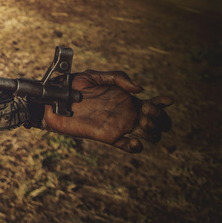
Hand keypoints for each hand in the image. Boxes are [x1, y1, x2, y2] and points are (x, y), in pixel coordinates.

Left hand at [42, 70, 171, 152]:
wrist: (55, 99)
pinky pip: (127, 146)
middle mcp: (126, 114)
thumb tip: (140, 89)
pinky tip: (136, 141)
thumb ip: (119, 77)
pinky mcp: (108, 136)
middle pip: (156, 121)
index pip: (152, 105)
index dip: (163, 105)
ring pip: (147, 134)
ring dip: (151, 130)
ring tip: (143, 123)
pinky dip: (135, 147)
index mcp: (126, 99)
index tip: (167, 100)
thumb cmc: (73, 85)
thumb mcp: (96, 75)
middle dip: (159, 118)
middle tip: (149, 111)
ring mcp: (119, 126)